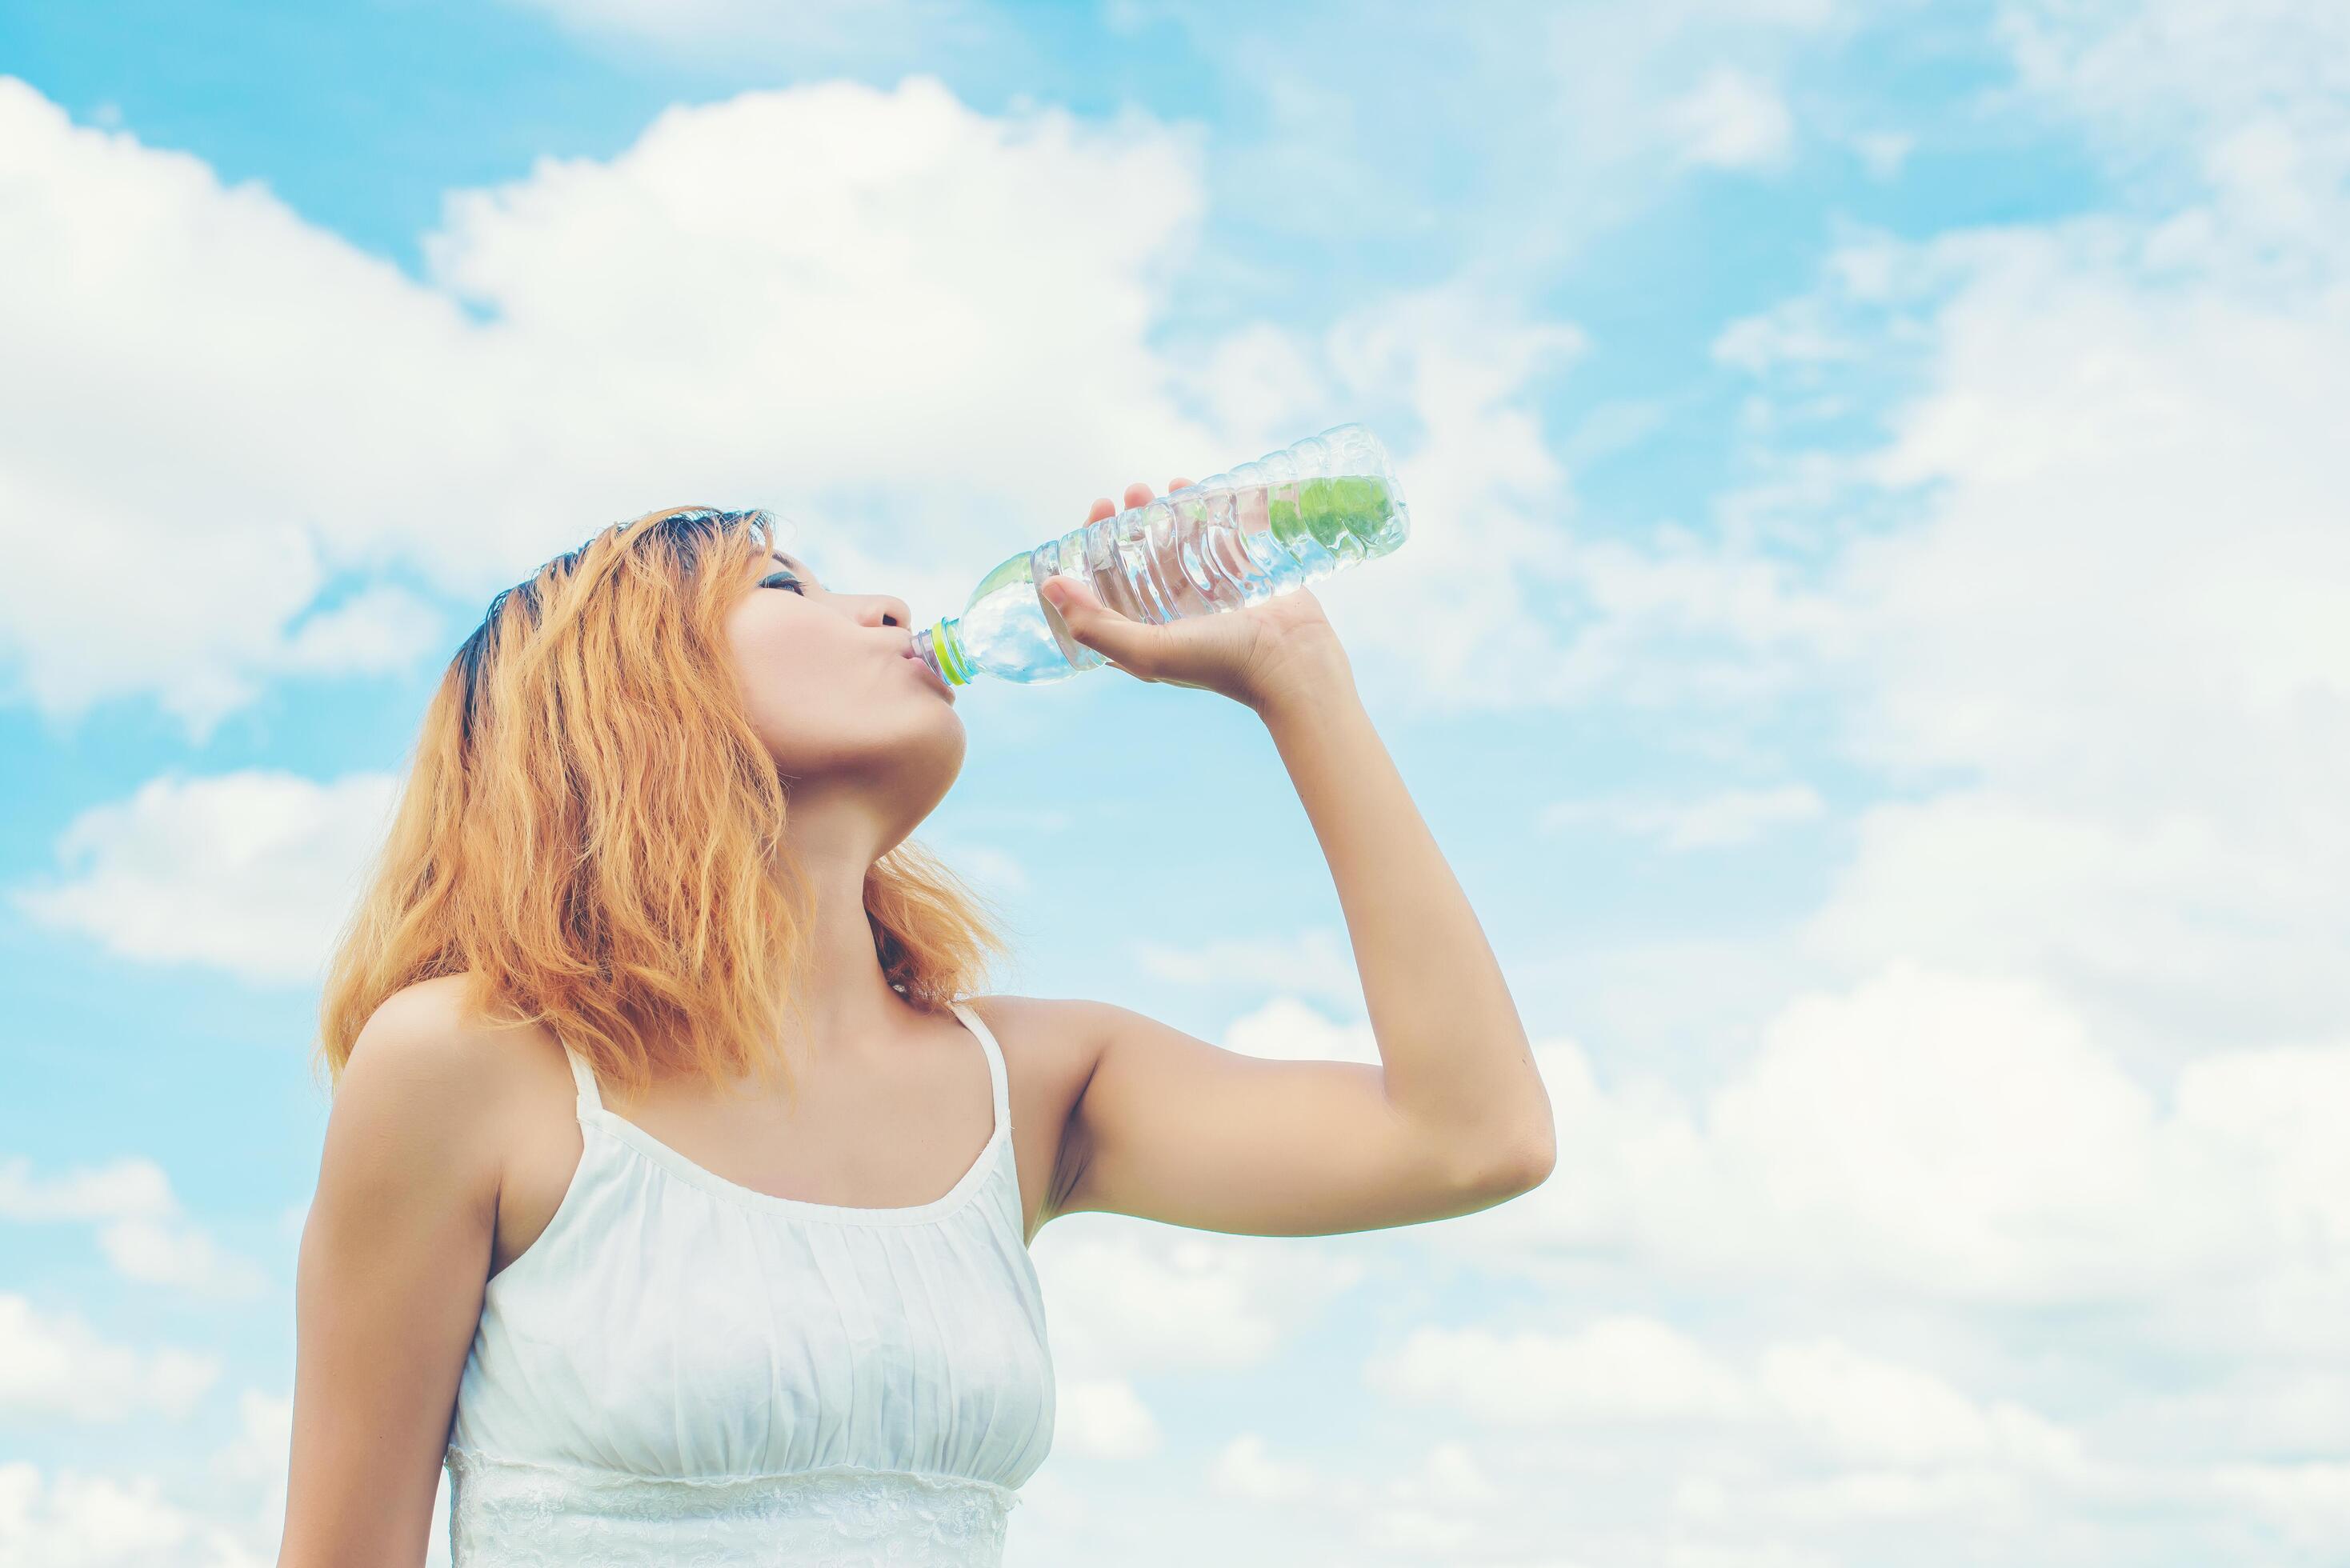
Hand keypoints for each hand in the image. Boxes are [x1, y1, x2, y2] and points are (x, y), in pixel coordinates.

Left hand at [1037, 479, 1354, 710]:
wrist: (1291, 661)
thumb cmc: (1218, 663)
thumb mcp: (1146, 652)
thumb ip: (1095, 624)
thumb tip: (1049, 587)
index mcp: (1146, 633)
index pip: (1108, 584)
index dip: (1094, 547)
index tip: (1096, 514)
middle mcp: (1173, 612)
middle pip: (1139, 557)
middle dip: (1127, 521)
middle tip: (1128, 494)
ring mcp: (1210, 590)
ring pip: (1175, 542)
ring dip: (1160, 511)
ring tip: (1154, 488)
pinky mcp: (1243, 573)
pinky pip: (1216, 532)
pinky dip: (1201, 507)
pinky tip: (1188, 486)